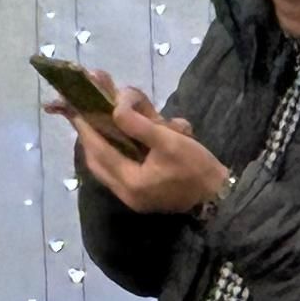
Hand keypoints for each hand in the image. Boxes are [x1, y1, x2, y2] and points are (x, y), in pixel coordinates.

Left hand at [69, 88, 228, 216]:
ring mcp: (134, 193)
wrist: (225, 197)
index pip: (98, 150)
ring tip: (124, 111)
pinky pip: (127, 164)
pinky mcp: (144, 190)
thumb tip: (116, 106)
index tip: (74, 106)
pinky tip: (146, 126)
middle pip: (100, 156)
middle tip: (94, 103)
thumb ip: (139, 123)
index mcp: (129, 182)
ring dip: (116, 134)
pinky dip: (130, 145)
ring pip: (113, 158)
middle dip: (98, 129)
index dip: (85, 126)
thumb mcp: (169, 141)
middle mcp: (126, 192)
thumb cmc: (198, 170)